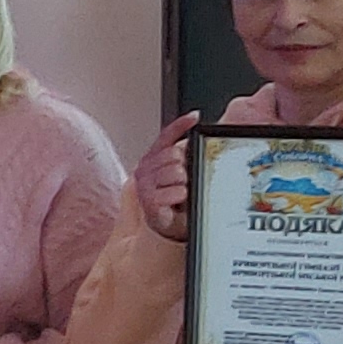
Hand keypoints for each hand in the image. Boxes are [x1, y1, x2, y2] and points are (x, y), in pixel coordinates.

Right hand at [133, 113, 200, 242]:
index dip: (181, 125)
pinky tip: (179, 199)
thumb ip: (185, 152)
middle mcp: (145, 168)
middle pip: (173, 154)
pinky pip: (175, 191)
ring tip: (182, 191)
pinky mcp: (149, 202)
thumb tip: (198, 132)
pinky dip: (182, 195)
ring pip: (175, 171)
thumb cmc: (174, 198)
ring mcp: (145, 185)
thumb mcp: (180, 172)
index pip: (166, 136)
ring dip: (184, 182)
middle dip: (184, 166)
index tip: (195, 118)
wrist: (166, 225)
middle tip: (184, 179)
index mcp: (152, 158)